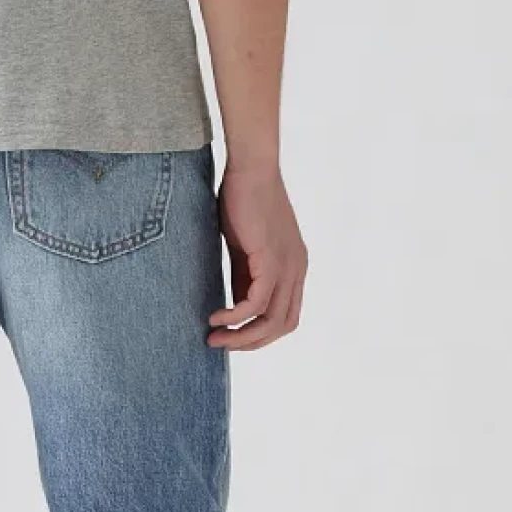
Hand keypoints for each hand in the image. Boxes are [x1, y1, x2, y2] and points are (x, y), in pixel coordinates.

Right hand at [207, 162, 306, 350]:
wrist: (250, 167)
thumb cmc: (243, 198)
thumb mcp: (245, 245)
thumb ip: (244, 273)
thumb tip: (236, 303)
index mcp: (294, 267)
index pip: (286, 315)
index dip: (261, 332)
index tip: (232, 335)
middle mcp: (297, 271)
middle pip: (282, 326)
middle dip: (251, 342)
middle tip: (220, 344)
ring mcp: (287, 267)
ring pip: (271, 321)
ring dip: (242, 336)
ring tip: (214, 338)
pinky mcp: (271, 260)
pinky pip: (256, 303)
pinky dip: (235, 316)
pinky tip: (216, 317)